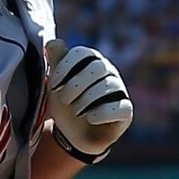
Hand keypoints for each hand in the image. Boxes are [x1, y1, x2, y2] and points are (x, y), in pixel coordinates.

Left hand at [43, 38, 132, 161]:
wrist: (73, 135)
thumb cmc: (66, 104)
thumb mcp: (56, 84)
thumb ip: (56, 62)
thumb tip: (53, 42)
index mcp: (91, 61)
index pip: (82, 53)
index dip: (66, 67)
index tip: (54, 85)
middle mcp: (109, 72)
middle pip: (97, 66)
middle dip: (76, 84)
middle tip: (65, 100)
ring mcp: (120, 90)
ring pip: (108, 86)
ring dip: (86, 100)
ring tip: (76, 111)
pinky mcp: (126, 111)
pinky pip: (119, 107)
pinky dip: (101, 113)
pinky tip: (90, 118)